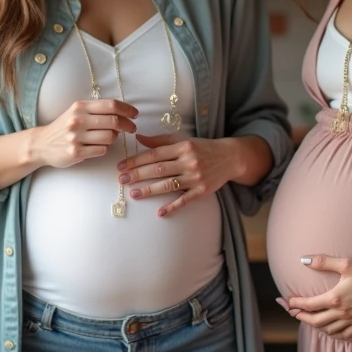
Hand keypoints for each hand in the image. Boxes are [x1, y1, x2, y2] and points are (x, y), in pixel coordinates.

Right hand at [34, 99, 136, 168]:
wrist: (42, 144)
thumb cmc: (64, 126)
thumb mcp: (77, 112)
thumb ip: (97, 110)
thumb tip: (123, 112)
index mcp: (80, 107)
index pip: (111, 105)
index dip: (127, 109)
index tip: (135, 114)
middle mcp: (78, 120)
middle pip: (114, 121)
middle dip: (128, 125)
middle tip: (132, 128)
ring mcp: (76, 137)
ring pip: (110, 137)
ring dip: (114, 138)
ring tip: (108, 138)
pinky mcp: (75, 152)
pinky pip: (102, 150)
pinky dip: (104, 148)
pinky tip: (98, 146)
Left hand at [118, 134, 239, 216]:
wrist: (230, 157)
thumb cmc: (203, 148)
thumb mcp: (184, 140)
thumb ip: (161, 141)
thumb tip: (139, 138)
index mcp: (183, 147)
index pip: (155, 154)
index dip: (136, 160)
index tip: (122, 166)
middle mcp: (189, 161)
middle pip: (158, 169)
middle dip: (138, 175)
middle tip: (122, 180)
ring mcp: (196, 177)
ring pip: (168, 185)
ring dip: (149, 190)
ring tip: (134, 194)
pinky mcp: (202, 191)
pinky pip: (184, 200)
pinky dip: (172, 207)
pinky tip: (160, 212)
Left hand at [284, 256, 351, 339]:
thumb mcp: (347, 264)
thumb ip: (323, 262)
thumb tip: (303, 260)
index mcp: (335, 298)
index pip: (308, 304)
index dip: (295, 303)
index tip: (287, 301)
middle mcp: (341, 313)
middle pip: (314, 320)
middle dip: (300, 316)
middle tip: (292, 312)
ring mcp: (351, 321)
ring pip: (327, 329)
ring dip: (314, 325)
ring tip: (308, 319)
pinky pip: (342, 335)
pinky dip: (332, 333)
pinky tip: (329, 329)